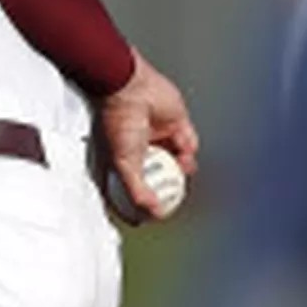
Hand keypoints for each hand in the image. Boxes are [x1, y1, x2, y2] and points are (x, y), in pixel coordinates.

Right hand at [98, 52, 198, 218]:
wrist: (130, 88)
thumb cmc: (117, 121)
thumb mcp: (123, 165)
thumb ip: (138, 192)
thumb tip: (152, 214)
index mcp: (122, 159)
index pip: (132, 188)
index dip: (140, 204)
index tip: (148, 218)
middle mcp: (141, 149)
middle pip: (159, 175)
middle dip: (168, 186)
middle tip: (176, 196)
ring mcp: (159, 136)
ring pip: (177, 160)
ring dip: (182, 168)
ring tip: (182, 170)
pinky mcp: (176, 123)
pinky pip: (188, 141)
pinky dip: (188, 148)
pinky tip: (184, 150)